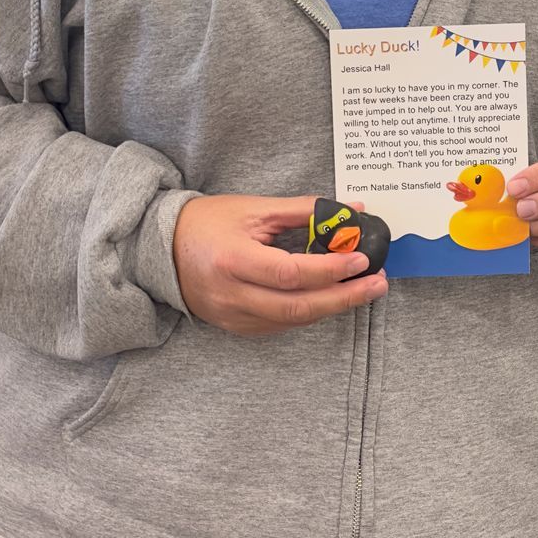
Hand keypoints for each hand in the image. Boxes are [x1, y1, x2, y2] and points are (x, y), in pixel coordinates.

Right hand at [172, 194, 385, 333]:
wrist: (160, 249)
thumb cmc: (208, 222)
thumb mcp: (255, 209)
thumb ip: (304, 211)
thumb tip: (351, 211)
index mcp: (233, 261)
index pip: (291, 273)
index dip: (330, 269)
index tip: (362, 259)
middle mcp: (232, 295)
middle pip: (298, 307)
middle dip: (344, 297)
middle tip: (378, 284)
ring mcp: (233, 316)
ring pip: (293, 321)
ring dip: (332, 307)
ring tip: (363, 290)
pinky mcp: (237, 327)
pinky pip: (281, 325)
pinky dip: (309, 312)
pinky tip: (330, 298)